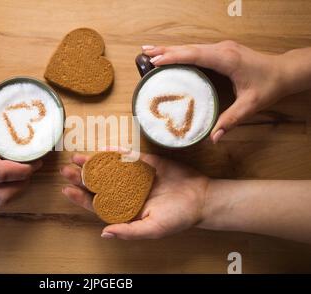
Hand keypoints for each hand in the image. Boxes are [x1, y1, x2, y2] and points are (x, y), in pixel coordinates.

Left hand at [60, 151, 209, 239]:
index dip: (81, 197)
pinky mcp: (145, 163)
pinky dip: (115, 153)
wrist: (201, 198)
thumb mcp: (152, 229)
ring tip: (78, 157)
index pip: (98, 204)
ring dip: (93, 164)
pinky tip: (103, 149)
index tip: (66, 190)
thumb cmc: (178, 218)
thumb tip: (104, 233)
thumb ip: (129, 231)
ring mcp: (134, 177)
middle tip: (66, 170)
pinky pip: (127, 157)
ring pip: (109, 169)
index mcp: (125, 209)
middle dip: (82, 177)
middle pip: (99, 185)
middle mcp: (126, 192)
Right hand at [142, 41, 286, 142]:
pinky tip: (171, 54)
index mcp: (226, 59)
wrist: (284, 71)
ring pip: (191, 47)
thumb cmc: (269, 86)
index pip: (195, 55)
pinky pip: (196, 50)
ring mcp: (221, 48)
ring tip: (151, 52)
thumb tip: (213, 138)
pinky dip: (181, 52)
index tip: (155, 61)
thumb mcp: (250, 105)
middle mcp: (222, 49)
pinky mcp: (222, 51)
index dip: (174, 57)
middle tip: (144, 52)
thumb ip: (230, 120)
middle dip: (165, 50)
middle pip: (188, 47)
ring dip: (171, 49)